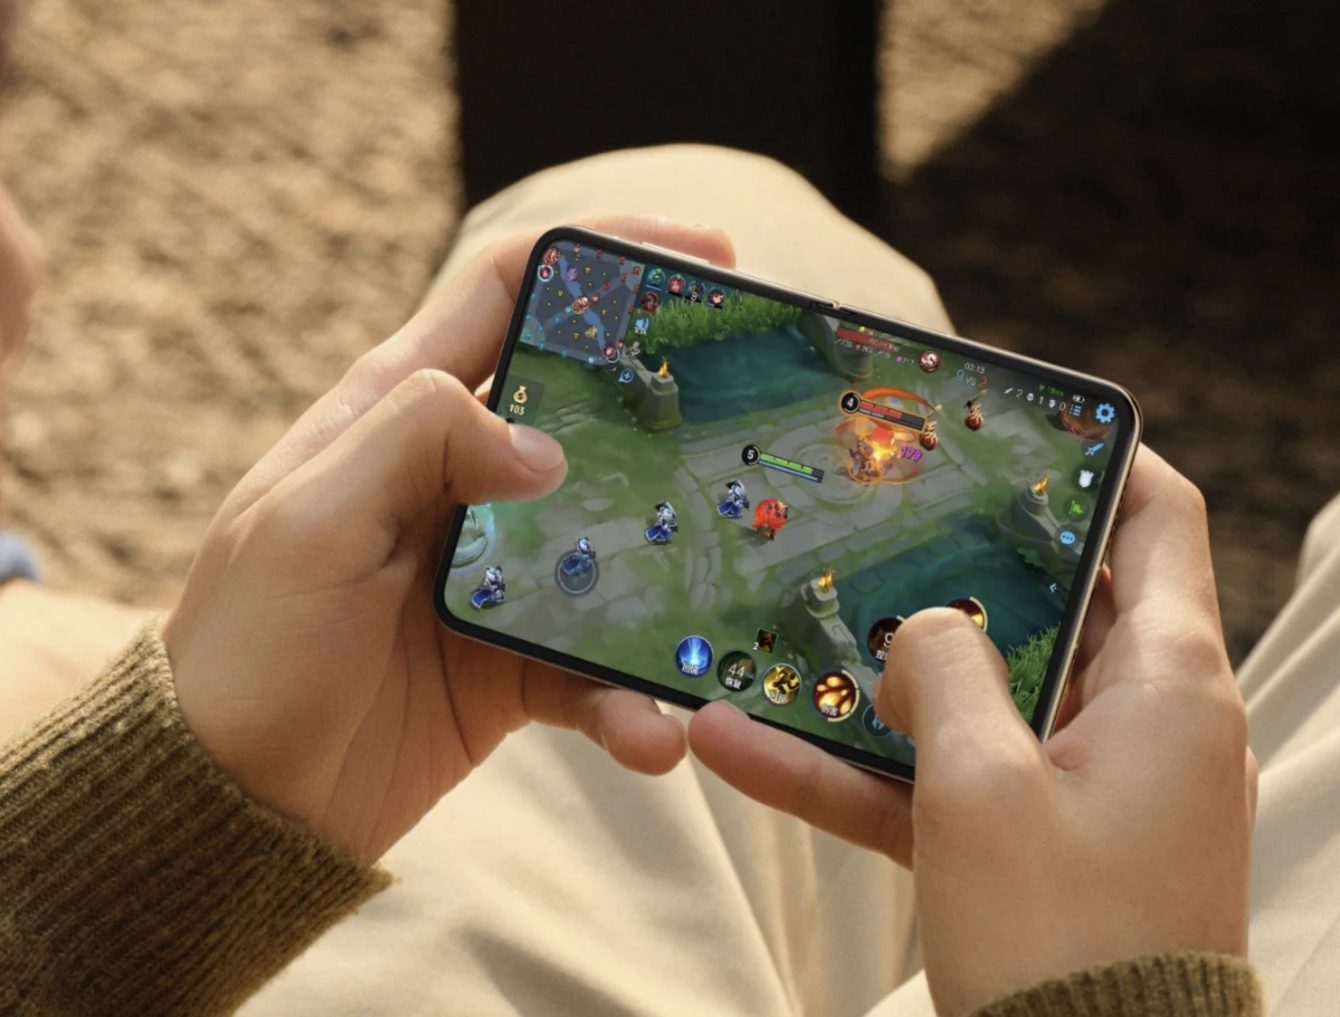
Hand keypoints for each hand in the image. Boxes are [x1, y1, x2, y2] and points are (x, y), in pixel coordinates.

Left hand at [164, 217, 735, 863]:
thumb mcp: (310, 522)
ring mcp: (498, 569)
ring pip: (616, 534)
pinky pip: (597, 664)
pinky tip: (655, 733)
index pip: (505, 287)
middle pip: (586, 400)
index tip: (705, 254)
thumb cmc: (254, 646)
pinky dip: (630, 698)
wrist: (240, 804)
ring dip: (676, 562)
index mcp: (398, 412)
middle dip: (674, 393)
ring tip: (734, 588)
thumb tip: (545, 446)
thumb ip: (417, 441)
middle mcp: (458, 476)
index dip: (599, 252)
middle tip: (755, 400)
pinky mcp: (518, 657)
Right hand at [689, 448, 1254, 1015]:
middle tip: (875, 513)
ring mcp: (1091, 789)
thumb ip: (945, 672)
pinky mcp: (1040, 850)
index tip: (1016, 424)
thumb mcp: (983, 787)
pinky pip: (947, 788)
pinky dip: (866, 773)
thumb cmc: (1062, 938)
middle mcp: (1144, 723)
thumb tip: (921, 629)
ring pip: (978, 699)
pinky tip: (744, 751)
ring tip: (778, 633)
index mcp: (1169, 681)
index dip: (1097, 454)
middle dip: (953, 564)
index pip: (1158, 517)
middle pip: (1051, 599)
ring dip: (880, 681)